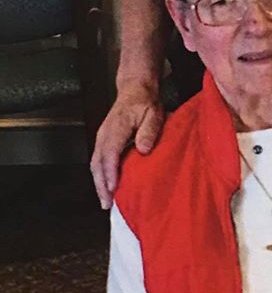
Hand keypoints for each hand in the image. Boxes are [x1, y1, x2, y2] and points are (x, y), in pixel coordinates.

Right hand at [90, 85, 164, 209]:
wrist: (135, 88)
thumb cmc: (145, 101)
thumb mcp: (154, 113)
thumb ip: (149, 131)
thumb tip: (143, 149)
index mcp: (116, 128)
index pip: (109, 154)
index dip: (110, 173)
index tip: (113, 188)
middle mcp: (104, 134)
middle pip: (97, 163)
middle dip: (100, 185)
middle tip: (107, 204)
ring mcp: (102, 137)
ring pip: (95, 164)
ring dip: (99, 183)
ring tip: (106, 201)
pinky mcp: (103, 141)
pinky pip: (98, 161)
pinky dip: (100, 176)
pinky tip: (108, 186)